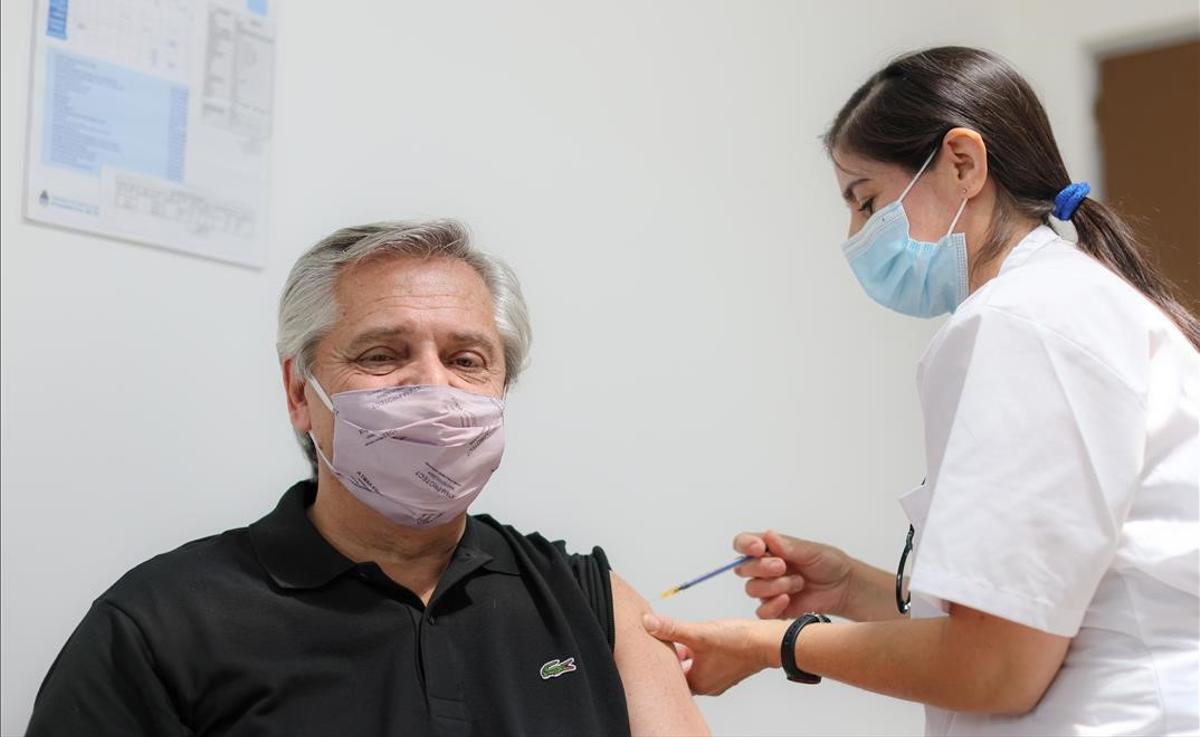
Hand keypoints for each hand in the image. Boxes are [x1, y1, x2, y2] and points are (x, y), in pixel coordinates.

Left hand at [642, 613, 785, 695]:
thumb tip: (648, 622)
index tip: (653, 647)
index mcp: (698, 683)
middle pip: (681, 672)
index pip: (670, 677)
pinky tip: (703, 638)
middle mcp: (708, 685)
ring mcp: (719, 678)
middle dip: (672, 656)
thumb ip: (672, 628)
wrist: (769, 642)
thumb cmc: (738, 642)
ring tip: (682, 637)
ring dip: (687, 653)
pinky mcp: (729, 668)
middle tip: (665, 640)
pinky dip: (701, 652)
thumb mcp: (699, 633)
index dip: (660, 661)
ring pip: (695, 666)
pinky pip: (708, 662)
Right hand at [734, 530, 853, 618]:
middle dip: (761, 567)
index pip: (743, 543)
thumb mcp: (811, 551)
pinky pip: (761, 611)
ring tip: (798, 583)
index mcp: (768, 549)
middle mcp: (763, 568)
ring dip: (773, 586)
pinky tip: (787, 599)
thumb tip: (768, 536)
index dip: (745, 545)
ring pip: (752, 589)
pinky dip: (772, 606)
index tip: (759, 548)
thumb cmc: (828, 563)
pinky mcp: (775, 609)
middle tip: (782, 566)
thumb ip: (788, 546)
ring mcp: (768, 589)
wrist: (844, 587)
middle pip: (743, 568)